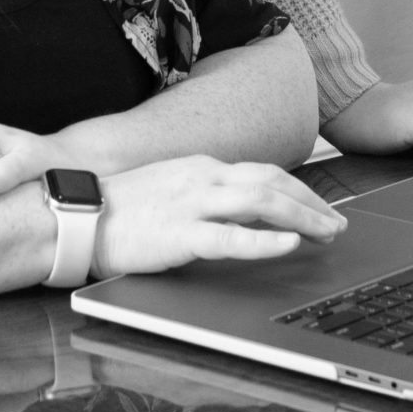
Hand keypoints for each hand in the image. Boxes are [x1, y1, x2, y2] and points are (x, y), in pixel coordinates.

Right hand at [93, 156, 347, 277]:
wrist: (75, 216)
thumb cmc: (119, 210)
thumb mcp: (168, 190)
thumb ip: (202, 195)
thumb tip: (235, 211)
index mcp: (201, 167)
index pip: (262, 172)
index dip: (298, 190)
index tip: (320, 208)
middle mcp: (203, 177)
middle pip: (272, 182)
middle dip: (311, 202)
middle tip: (337, 223)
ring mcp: (192, 202)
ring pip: (262, 201)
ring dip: (303, 216)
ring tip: (328, 233)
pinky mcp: (180, 232)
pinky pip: (232, 236)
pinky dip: (266, 240)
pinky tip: (289, 244)